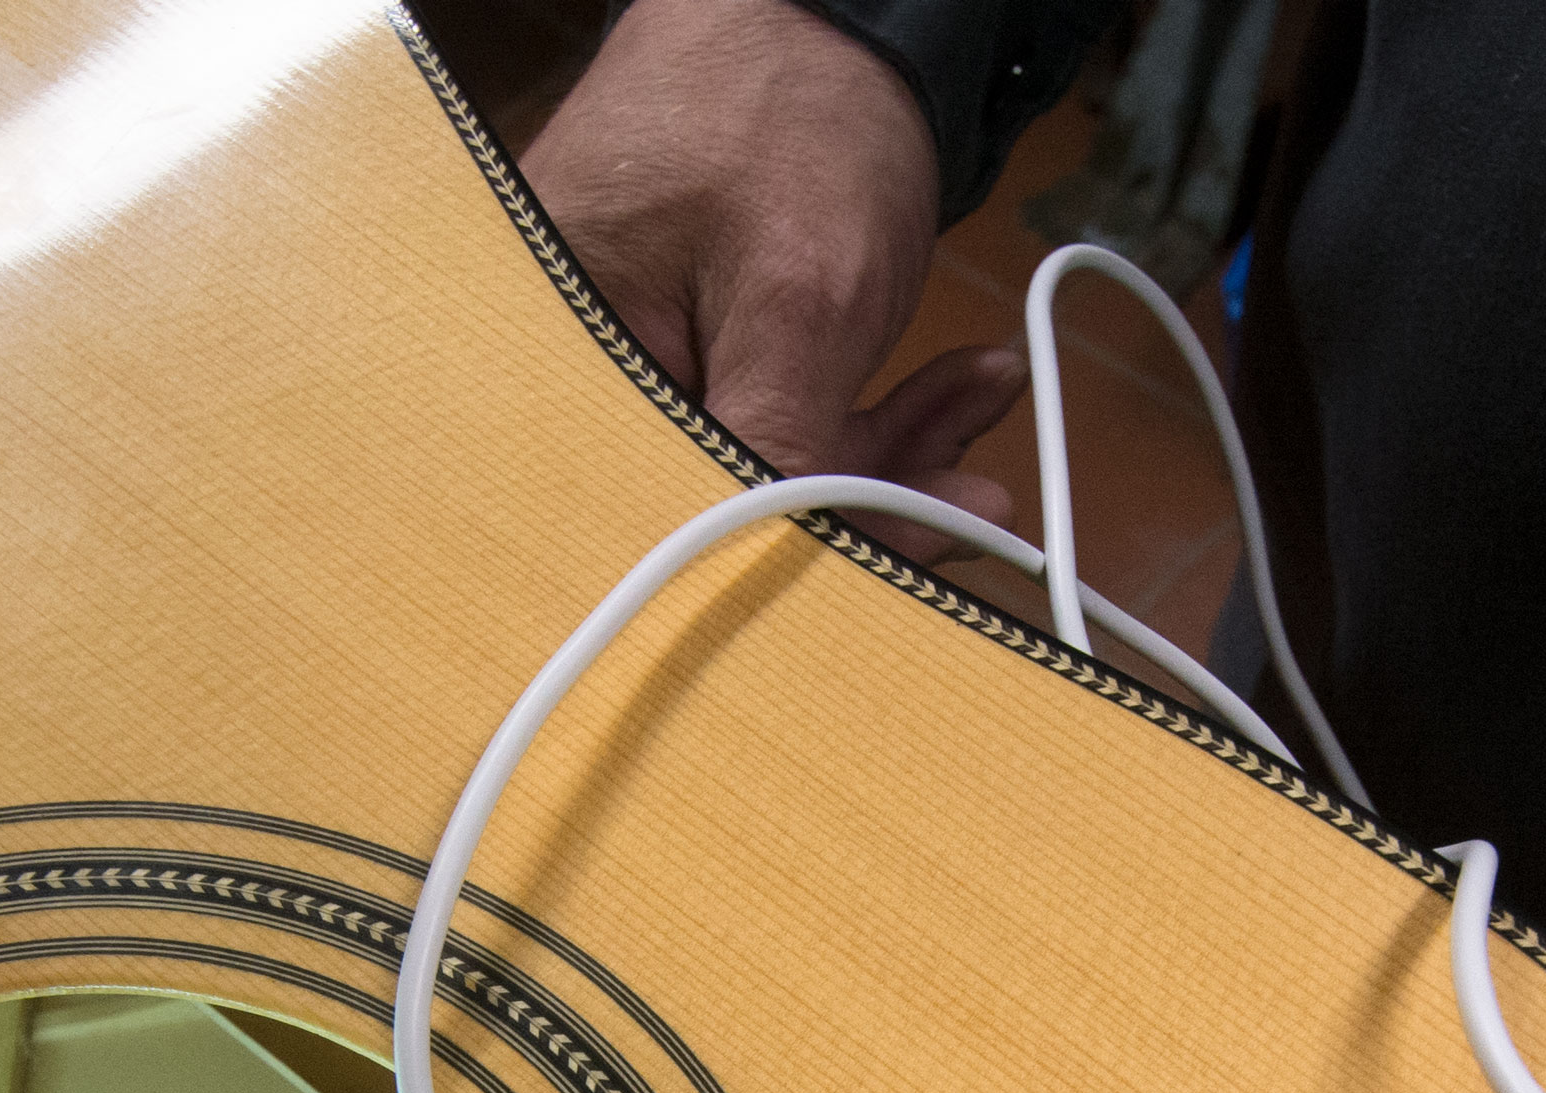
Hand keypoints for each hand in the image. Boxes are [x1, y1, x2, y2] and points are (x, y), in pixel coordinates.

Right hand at [520, 0, 1026, 558]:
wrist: (830, 0)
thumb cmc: (787, 108)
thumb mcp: (802, 295)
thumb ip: (787, 448)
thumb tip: (791, 581)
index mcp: (560, 360)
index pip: (660, 510)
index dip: (773, 556)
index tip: (886, 570)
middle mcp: (581, 377)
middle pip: (713, 503)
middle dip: (854, 508)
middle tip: (971, 510)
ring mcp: (644, 367)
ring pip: (765, 471)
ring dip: (889, 462)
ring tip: (985, 429)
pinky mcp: (703, 358)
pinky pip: (784, 423)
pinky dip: (875, 420)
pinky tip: (959, 395)